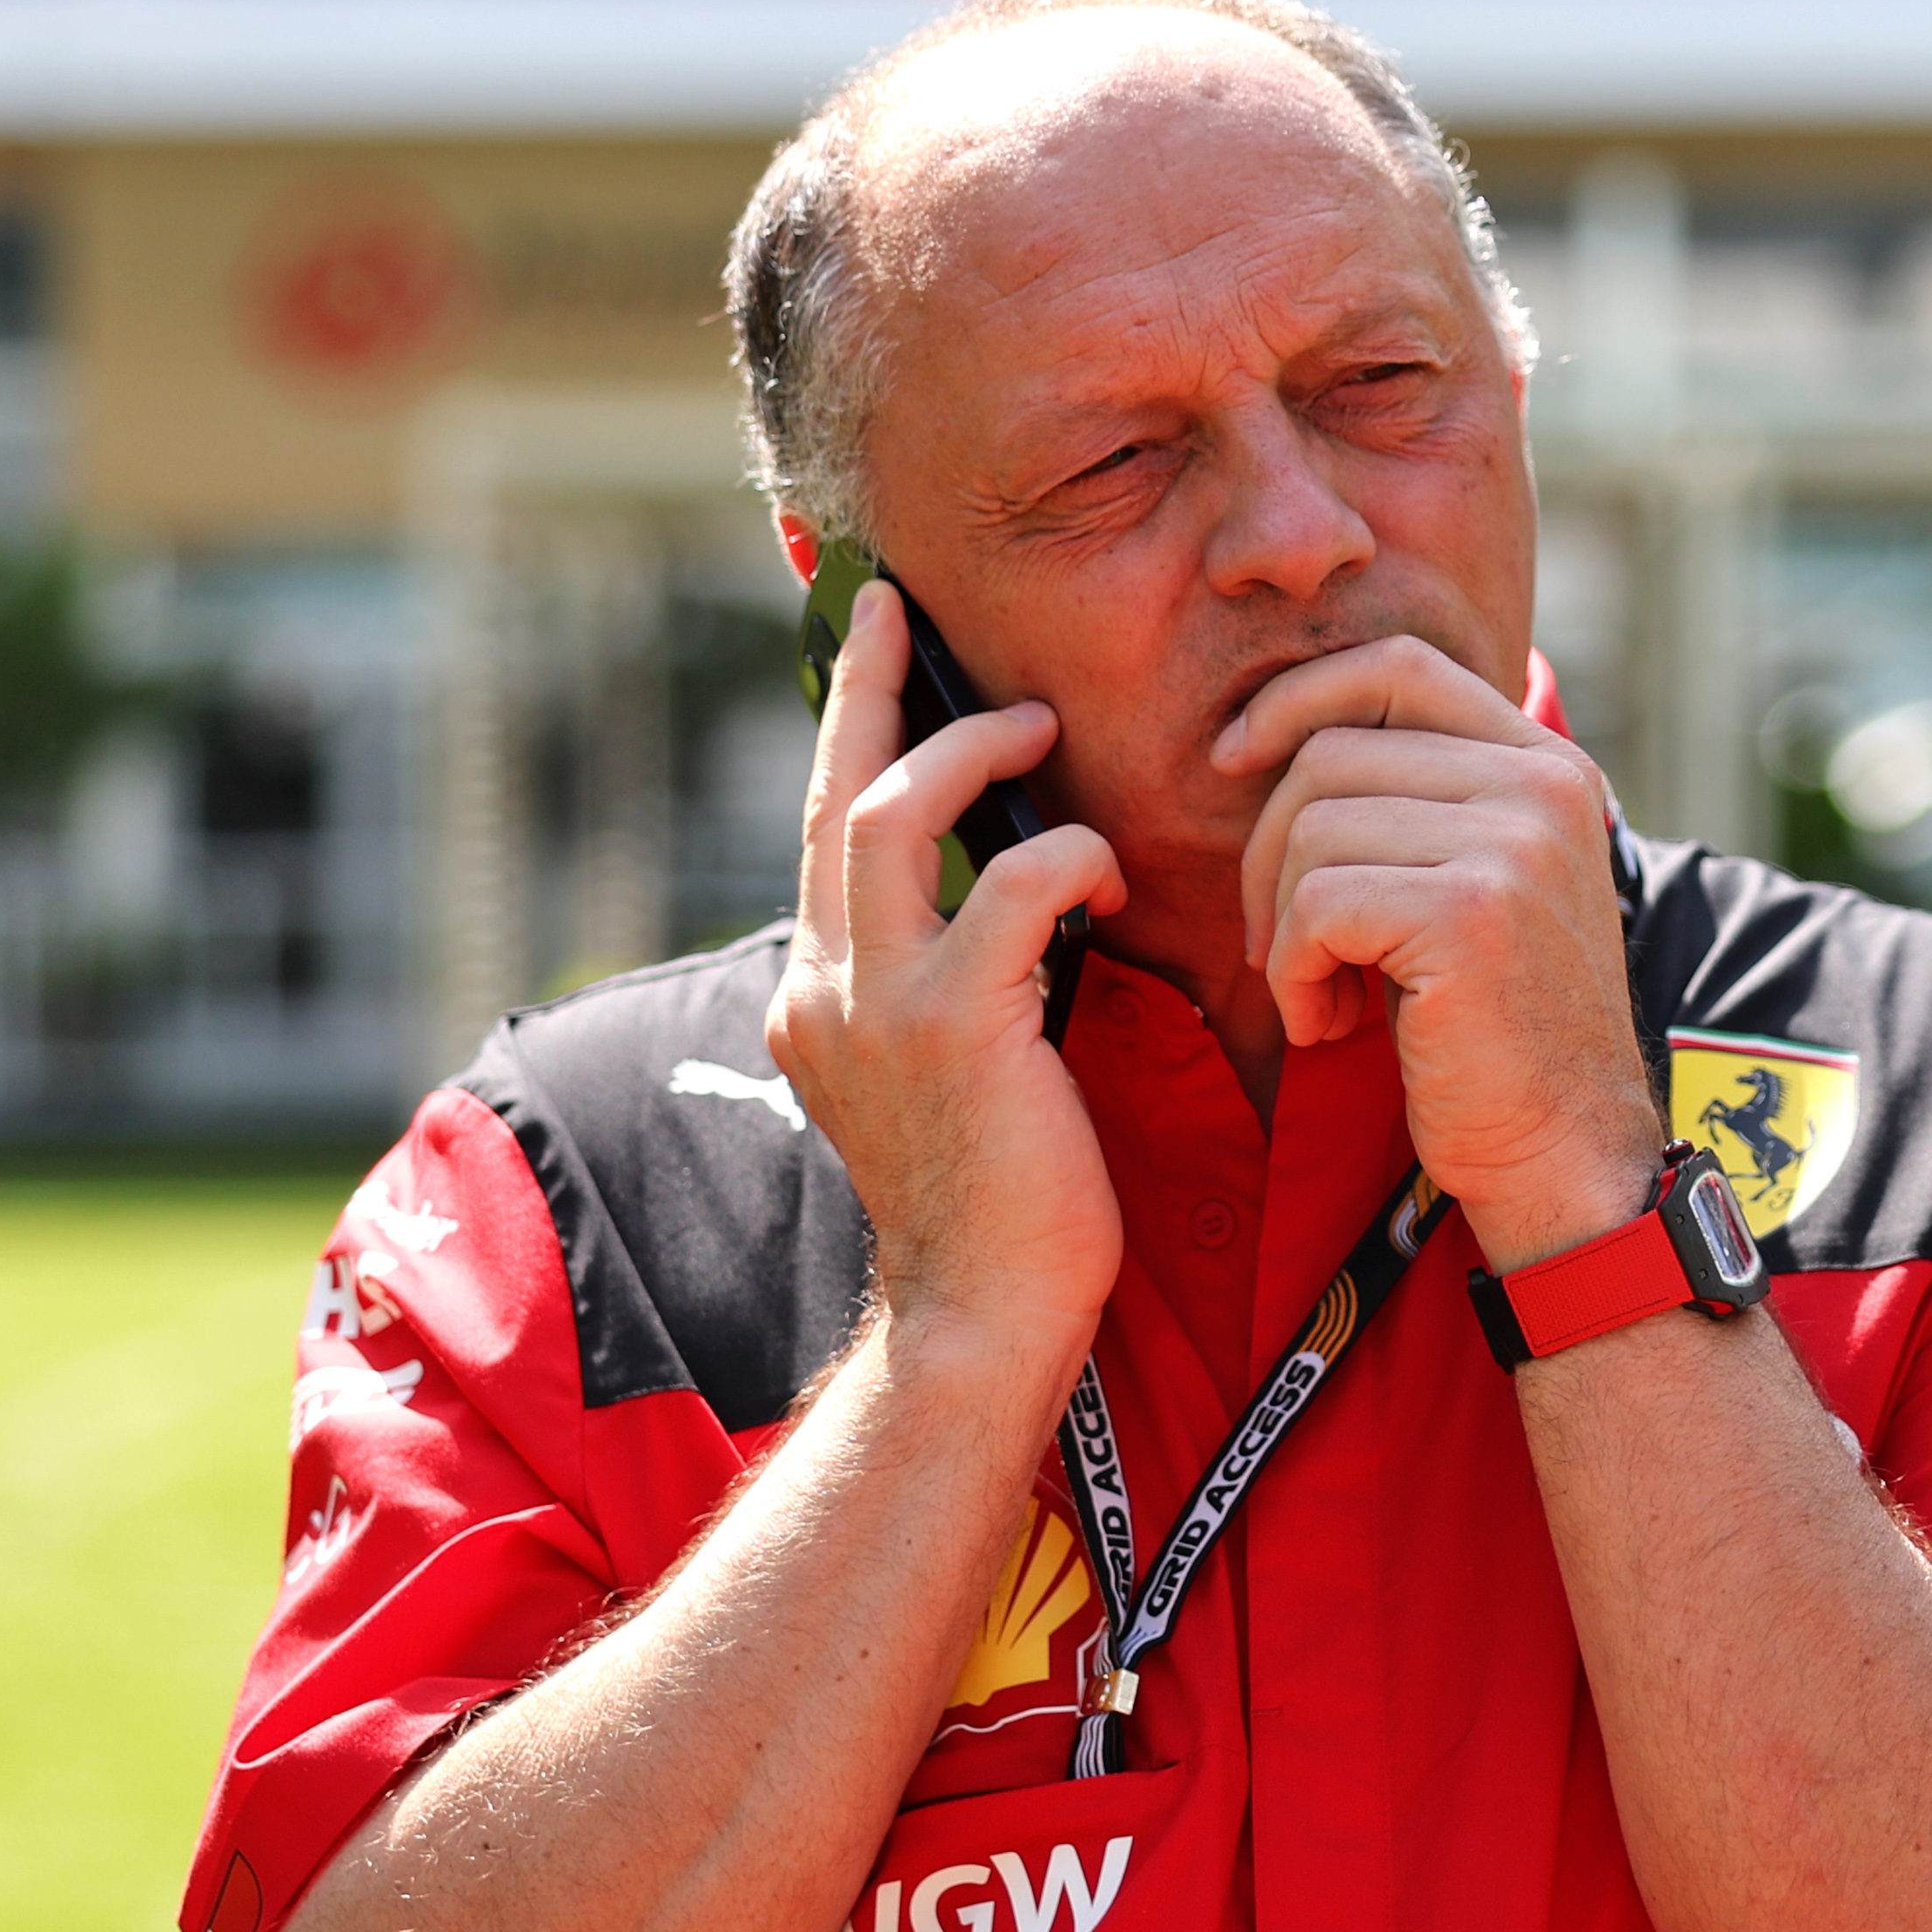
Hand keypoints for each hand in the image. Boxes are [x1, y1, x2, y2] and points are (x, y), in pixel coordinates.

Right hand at [766, 579, 1132, 1361]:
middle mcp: (825, 987)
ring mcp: (876, 1006)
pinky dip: (1064, 859)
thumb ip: (951, 985)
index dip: (845, 732)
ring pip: (895, 814)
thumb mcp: (947, 1078)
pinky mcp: (950, 1029)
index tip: (872, 648)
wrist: (982, 1319)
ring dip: (972, 753)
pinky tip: (1111, 872)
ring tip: (1040, 731)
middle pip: (835, 794)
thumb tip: (1010, 904)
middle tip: (902, 612)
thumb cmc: (1000, 1206)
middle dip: (870, 689)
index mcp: (820, 995)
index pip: (821, 834)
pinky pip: (1008, 889)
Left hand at [1221, 637, 1661, 1262]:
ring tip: (1327, 995)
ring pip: (1313, 828)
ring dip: (1284, 926)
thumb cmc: (1492, 1033)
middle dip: (1269, 851)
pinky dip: (1295, 973)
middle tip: (1288, 948)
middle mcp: (1543, 786)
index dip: (1300, 697)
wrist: (1563, 1153)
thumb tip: (1278, 734)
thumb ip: (1420, 799)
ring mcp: (1515, 843)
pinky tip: (1330, 1024)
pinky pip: (1316, 905)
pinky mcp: (1471, 912)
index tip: (1235, 758)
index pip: (1398, 666)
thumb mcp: (1474, 886)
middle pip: (1332, 751)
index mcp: (1549, 766)